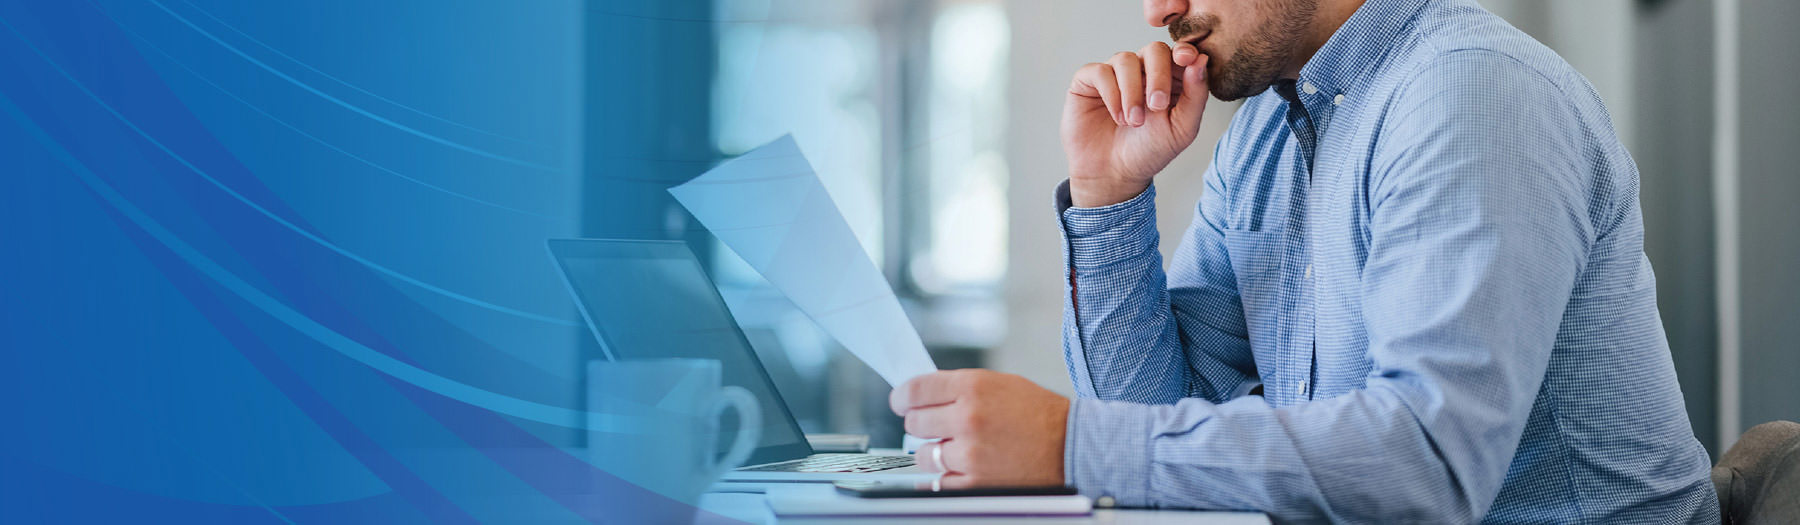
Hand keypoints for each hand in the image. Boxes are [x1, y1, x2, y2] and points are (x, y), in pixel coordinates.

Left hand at [889, 369, 1070, 488]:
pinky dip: (946, 476)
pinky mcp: (974, 482)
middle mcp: (968, 417)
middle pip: (914, 422)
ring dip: (933, 452)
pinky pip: (939, 481)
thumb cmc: (1040, 416)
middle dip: (921, 423)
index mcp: (973, 387)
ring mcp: (969, 453)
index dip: (901, 396)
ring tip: (956, 448)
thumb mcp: (1002, 384)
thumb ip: (961, 388)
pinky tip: (960, 467)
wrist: (1072, 448)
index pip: (916, 390)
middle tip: (934, 426)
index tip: (900, 401)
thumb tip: (923, 396)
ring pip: (924, 454)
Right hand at [1062, 41, 1209, 206]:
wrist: (1114, 174)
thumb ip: (1196, 95)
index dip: (1184, 51)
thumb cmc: (1149, 151)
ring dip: (1132, 91)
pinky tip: (1118, 117)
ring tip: (1134, 121)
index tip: (1186, 59)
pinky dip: (1111, 94)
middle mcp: (1142, 71)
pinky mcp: (1089, 81)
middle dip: (1158, 75)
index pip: (1179, 53)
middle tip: (1157, 106)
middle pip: (1154, 50)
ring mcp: (1115, 74)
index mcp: (1170, 79)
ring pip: (1126, 59)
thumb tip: (1201, 59)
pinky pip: (1100, 71)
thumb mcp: (1182, 128)